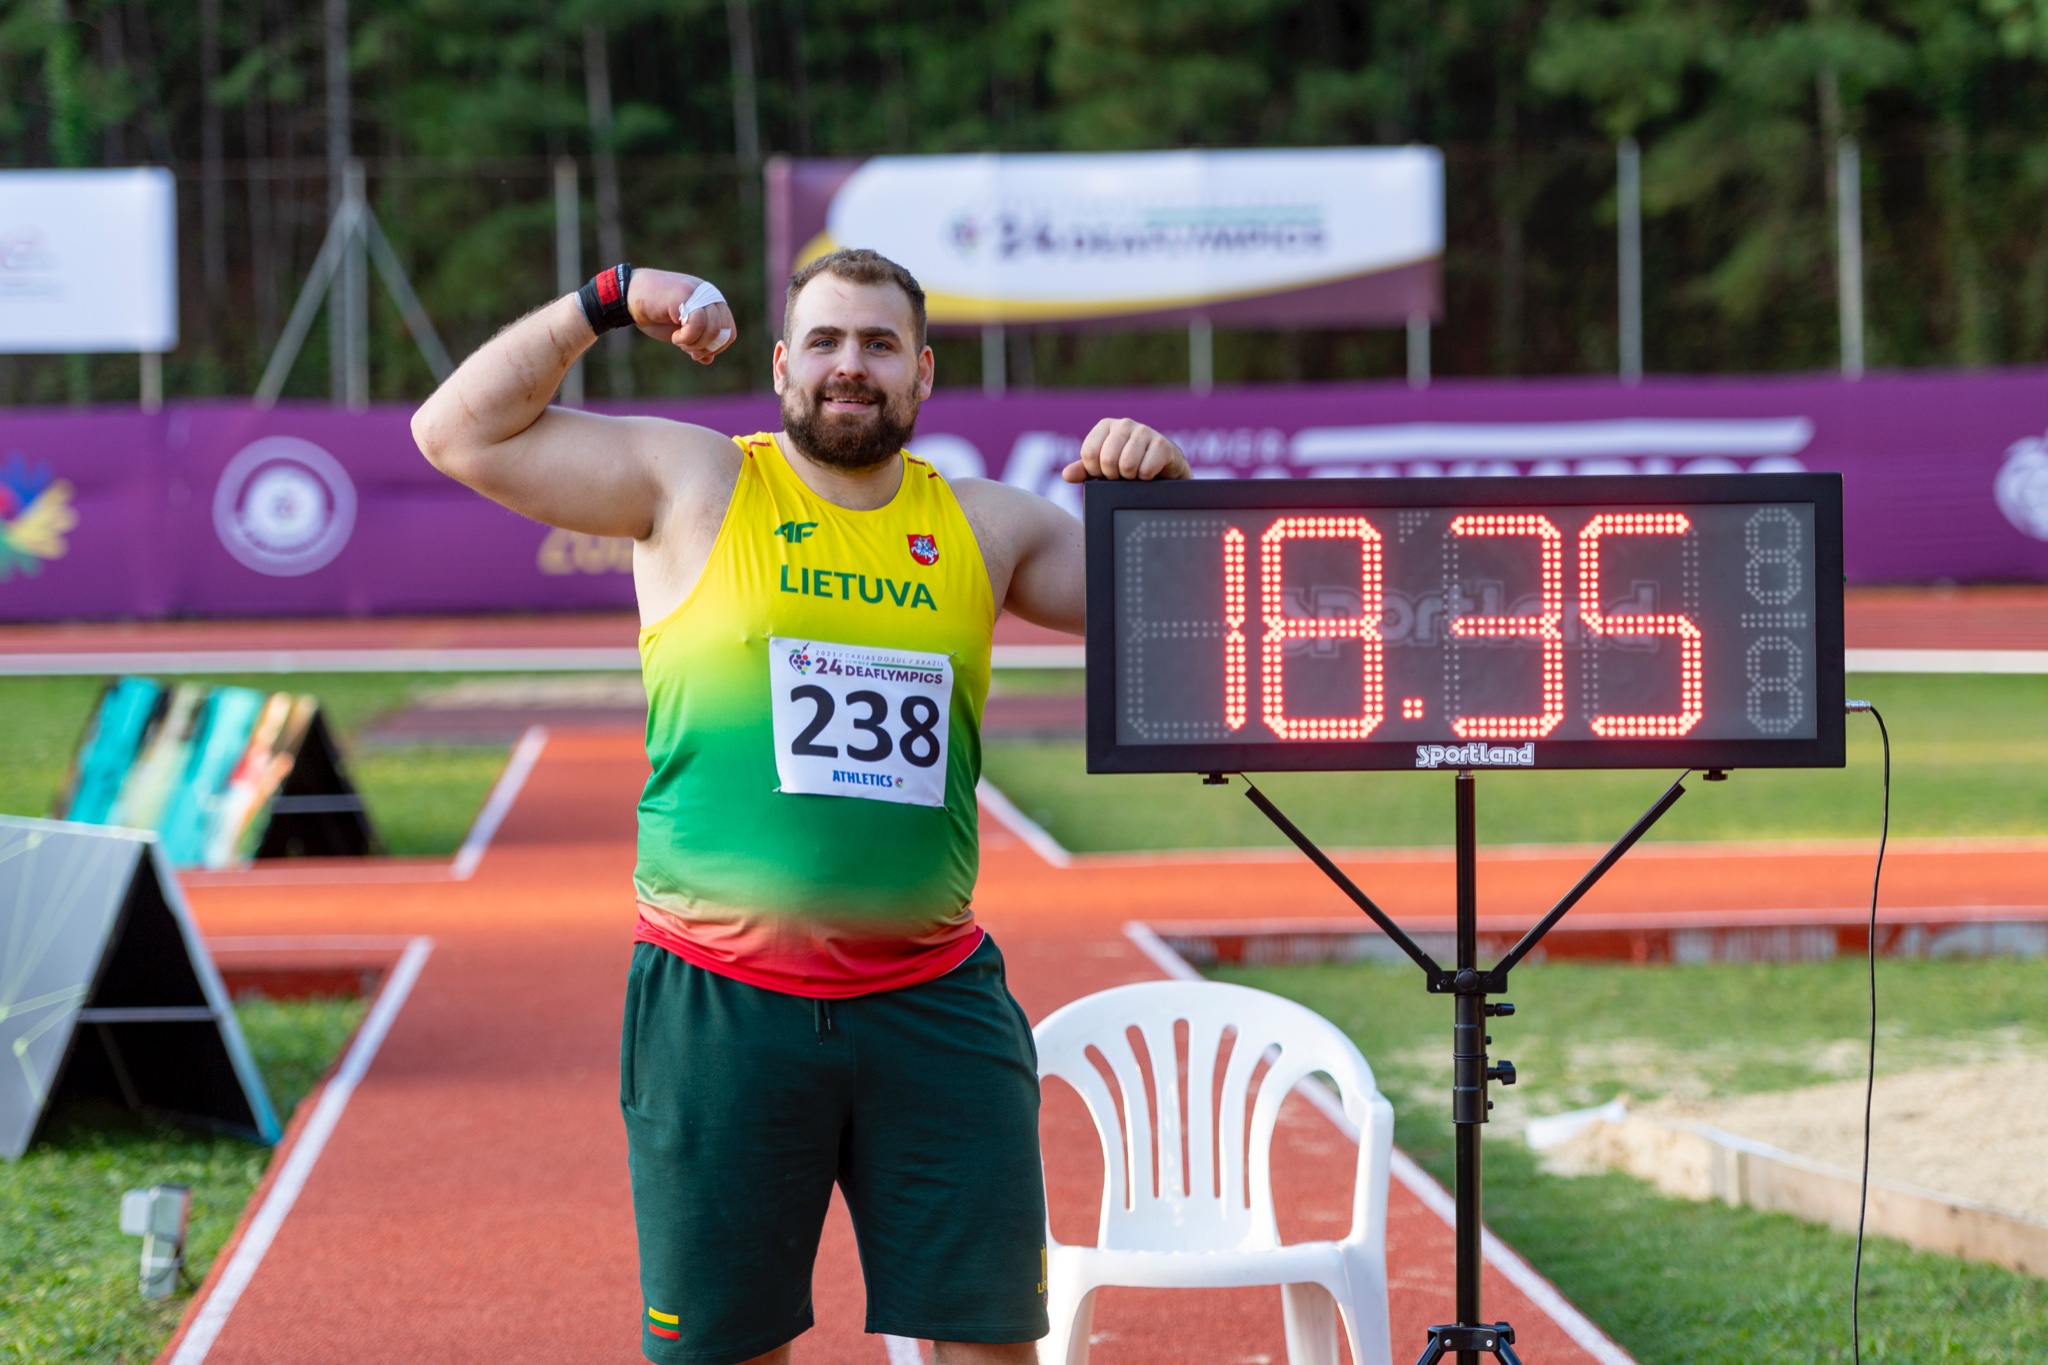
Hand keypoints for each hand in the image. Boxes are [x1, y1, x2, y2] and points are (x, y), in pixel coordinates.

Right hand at [627, 268, 737, 364]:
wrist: (631, 296)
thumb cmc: (656, 313)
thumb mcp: (680, 331)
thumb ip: (697, 341)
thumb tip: (709, 359)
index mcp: (712, 302)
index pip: (729, 331)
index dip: (715, 348)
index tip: (696, 353)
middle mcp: (709, 295)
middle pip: (723, 332)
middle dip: (705, 348)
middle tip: (685, 348)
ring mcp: (698, 293)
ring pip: (713, 329)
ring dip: (695, 343)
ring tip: (678, 341)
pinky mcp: (685, 295)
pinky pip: (698, 323)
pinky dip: (688, 337)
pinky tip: (675, 336)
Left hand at [1061, 418, 1189, 481]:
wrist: (1163, 469)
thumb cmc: (1129, 465)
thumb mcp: (1103, 468)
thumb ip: (1083, 470)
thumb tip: (1066, 475)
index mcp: (1106, 426)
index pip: (1089, 453)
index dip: (1095, 471)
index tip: (1105, 473)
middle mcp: (1124, 424)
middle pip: (1107, 460)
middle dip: (1113, 475)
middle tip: (1121, 475)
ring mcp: (1144, 431)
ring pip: (1126, 465)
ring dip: (1130, 477)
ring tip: (1135, 473)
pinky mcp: (1162, 444)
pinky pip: (1145, 470)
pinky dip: (1146, 478)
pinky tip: (1149, 472)